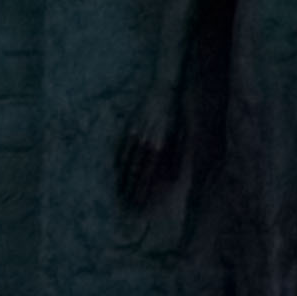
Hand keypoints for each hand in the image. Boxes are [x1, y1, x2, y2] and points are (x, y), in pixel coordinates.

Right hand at [117, 71, 190, 202]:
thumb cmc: (175, 116)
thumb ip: (176, 158)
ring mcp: (135, 134)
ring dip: (121, 178)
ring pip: (126, 160)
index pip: (148, 173)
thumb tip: (172, 179)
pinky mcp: (128, 127)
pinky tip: (115, 171)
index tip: (138, 203)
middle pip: (135, 170)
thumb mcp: (180, 136)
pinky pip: (120, 147)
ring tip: (118, 193)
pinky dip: (117, 161)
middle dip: (130, 188)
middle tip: (126, 204)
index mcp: (160, 145)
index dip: (142, 189)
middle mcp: (145, 141)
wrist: (164, 91)